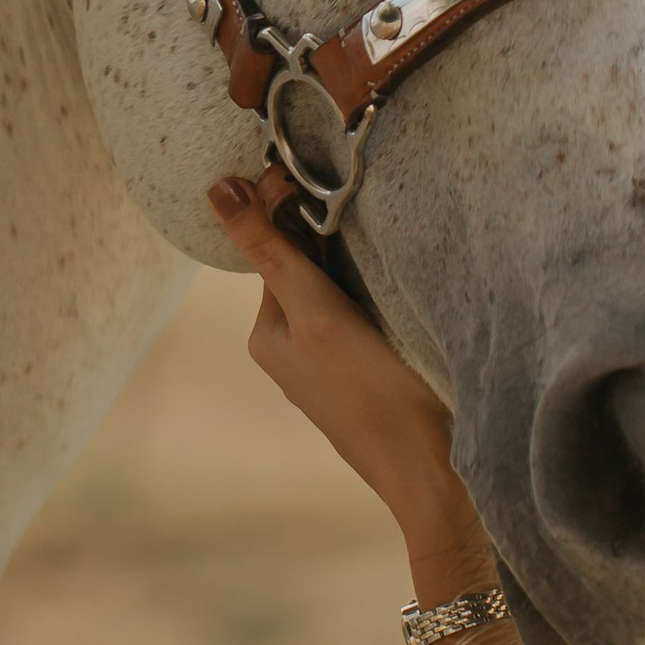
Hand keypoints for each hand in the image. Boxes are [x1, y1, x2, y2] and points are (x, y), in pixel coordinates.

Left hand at [208, 179, 486, 569]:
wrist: (431, 472)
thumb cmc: (372, 395)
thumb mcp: (316, 314)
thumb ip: (270, 251)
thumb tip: (213, 189)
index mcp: (267, 335)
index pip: (274, 247)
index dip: (294, 204)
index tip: (320, 171)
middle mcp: (291, 349)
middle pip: (306, 266)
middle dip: (329, 232)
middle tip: (366, 194)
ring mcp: (332, 362)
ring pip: (338, 288)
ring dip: (358, 258)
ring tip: (389, 229)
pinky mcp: (370, 371)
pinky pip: (365, 312)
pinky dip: (378, 287)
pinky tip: (404, 279)